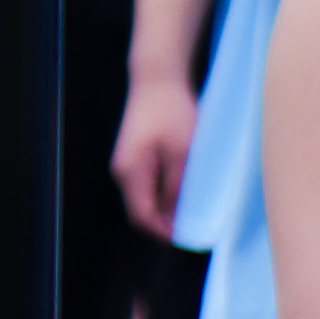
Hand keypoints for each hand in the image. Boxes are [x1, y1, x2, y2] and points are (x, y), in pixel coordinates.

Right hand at [111, 69, 197, 238]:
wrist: (157, 78)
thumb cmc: (171, 112)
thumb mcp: (183, 153)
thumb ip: (179, 188)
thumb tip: (178, 217)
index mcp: (131, 172)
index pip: (142, 217)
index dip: (165, 233)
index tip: (192, 239)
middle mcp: (123, 172)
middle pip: (140, 211)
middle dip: (166, 225)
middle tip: (197, 230)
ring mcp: (126, 164)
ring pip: (144, 199)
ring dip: (166, 211)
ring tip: (194, 213)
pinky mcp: (135, 156)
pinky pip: (147, 186)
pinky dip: (164, 196)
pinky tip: (185, 193)